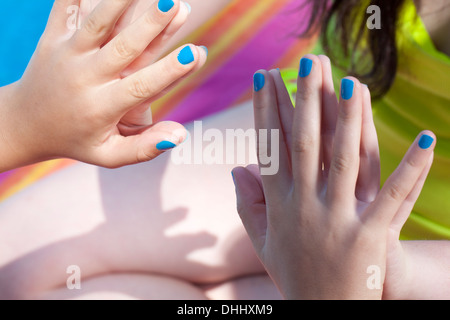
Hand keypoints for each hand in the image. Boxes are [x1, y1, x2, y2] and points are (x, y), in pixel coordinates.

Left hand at [1, 0, 206, 170]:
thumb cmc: (75, 140)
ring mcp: (66, 54)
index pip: (141, 87)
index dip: (169, 71)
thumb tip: (180, 135)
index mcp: (101, 108)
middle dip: (151, 25)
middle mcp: (84, 78)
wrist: (24, 124)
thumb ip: (143, 149)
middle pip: (123, 48)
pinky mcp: (51, 37)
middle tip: (176, 4)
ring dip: (121, 2)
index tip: (195, 53)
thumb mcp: (108, 155)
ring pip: (97, 22)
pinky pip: (65, 8)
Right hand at [232, 55, 434, 298]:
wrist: (323, 316)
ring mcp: (338, 220)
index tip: (265, 79)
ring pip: (345, 161)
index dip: (266, 112)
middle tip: (307, 63)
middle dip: (305, 100)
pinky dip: (412, 168)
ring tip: (352, 82)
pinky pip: (395, 196)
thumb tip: (237, 166)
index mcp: (279, 206)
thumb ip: (247, 202)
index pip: (270, 148)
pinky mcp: (371, 236)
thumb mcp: (263, 240)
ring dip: (349, 119)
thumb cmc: (293, 274)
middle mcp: (305, 207)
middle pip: (305, 145)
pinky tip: (426, 139)